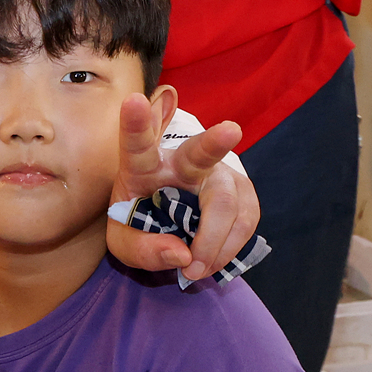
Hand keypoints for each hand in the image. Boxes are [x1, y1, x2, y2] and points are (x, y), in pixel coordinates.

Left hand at [105, 95, 256, 279]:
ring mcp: (215, 172)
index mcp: (142, 166)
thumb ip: (144, 251)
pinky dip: (230, 246)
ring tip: (196, 270)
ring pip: (226, 200)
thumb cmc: (138, 223)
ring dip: (215, 241)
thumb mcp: (125, 244)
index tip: (132, 101)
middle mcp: (181, 162)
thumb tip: (183, 255)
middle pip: (199, 152)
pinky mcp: (240, 189)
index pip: (137, 144)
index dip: (135, 124)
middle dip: (214, 142)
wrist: (163, 222)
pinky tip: (212, 260)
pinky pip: (246, 217)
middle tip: (230, 131)